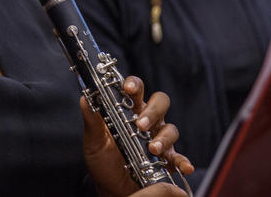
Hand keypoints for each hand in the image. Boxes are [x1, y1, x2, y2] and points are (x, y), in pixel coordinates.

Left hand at [83, 76, 193, 196]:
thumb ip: (91, 119)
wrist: (109, 187)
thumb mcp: (93, 140)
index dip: (134, 84)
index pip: (136, 90)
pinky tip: (184, 167)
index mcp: (129, 111)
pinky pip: (179, 158)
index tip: (128, 88)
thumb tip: (85, 97)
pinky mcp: (166, 160)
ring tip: (152, 148)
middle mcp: (147, 121)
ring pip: (170, 129)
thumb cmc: (102, 160)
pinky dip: (183, 161)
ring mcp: (158, 139)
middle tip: (141, 124)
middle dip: (152, 111)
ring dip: (163, 137)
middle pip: (159, 103)